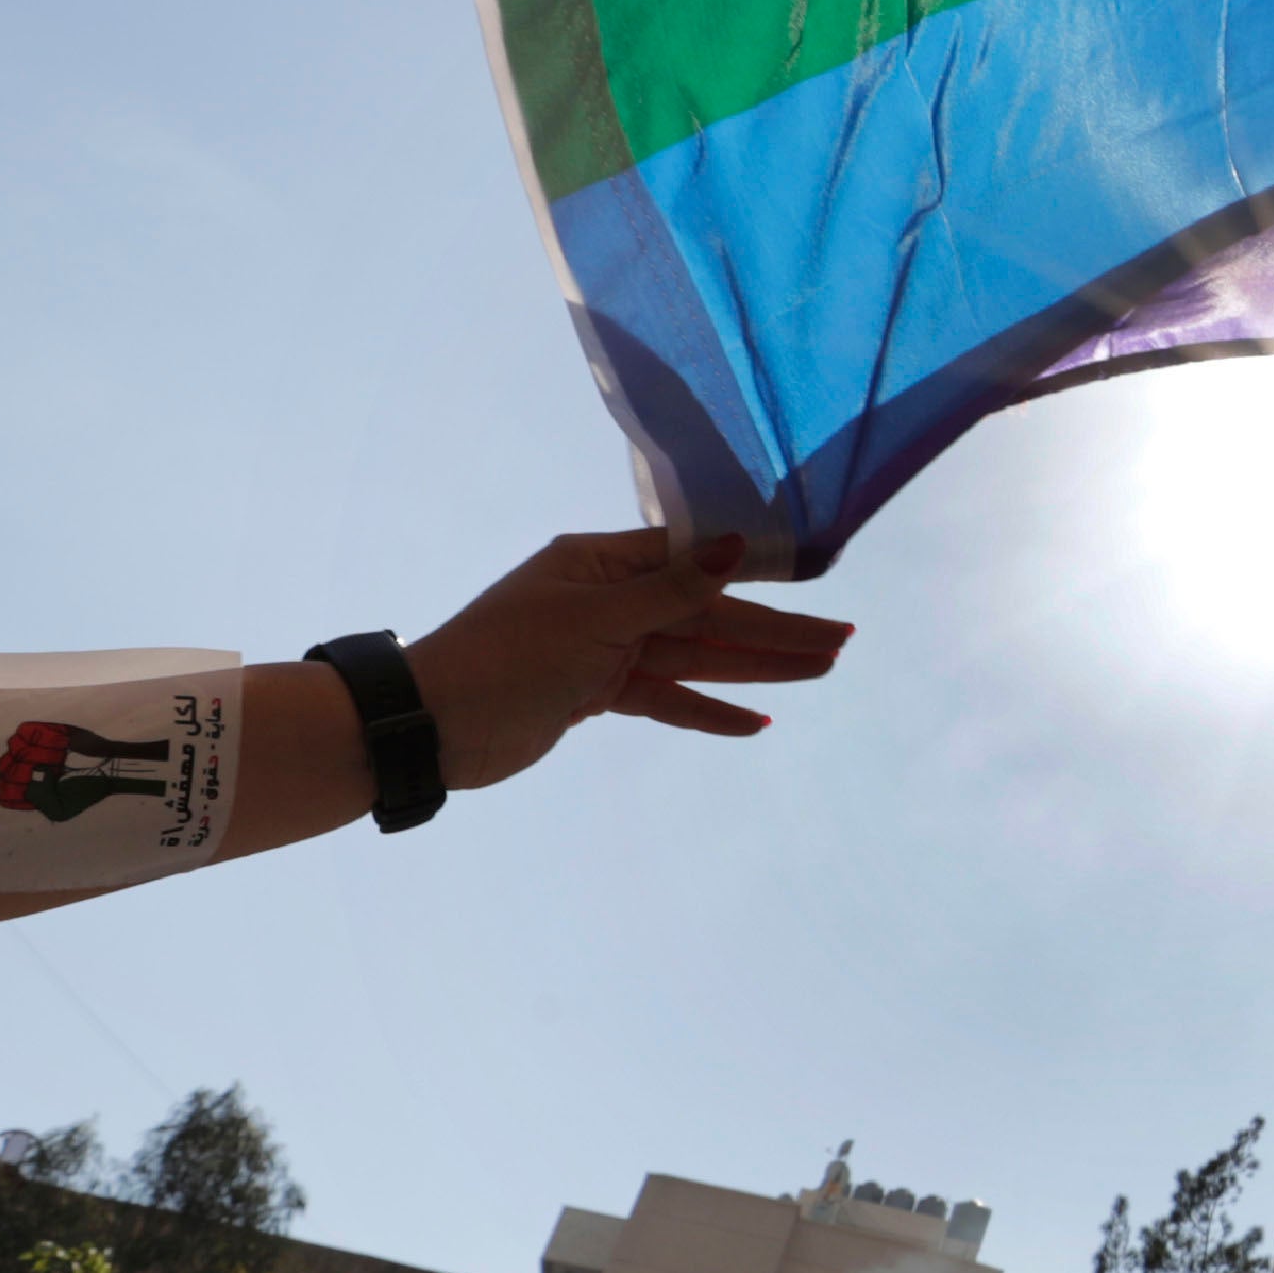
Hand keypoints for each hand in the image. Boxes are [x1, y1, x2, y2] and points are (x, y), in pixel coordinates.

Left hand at [409, 526, 853, 790]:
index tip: (813, 583)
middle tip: (840, 643)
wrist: (432, 726)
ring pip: (694, 656)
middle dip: (773, 630)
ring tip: (819, 672)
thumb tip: (737, 546)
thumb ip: (672, 590)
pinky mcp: (595, 695)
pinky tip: (754, 721)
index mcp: (600, 564)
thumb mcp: (593, 619)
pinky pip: (665, 697)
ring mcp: (603, 649)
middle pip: (706, 614)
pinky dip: (706, 709)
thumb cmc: (504, 658)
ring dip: (755, 668)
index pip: (695, 562)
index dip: (756, 576)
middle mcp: (607, 600)